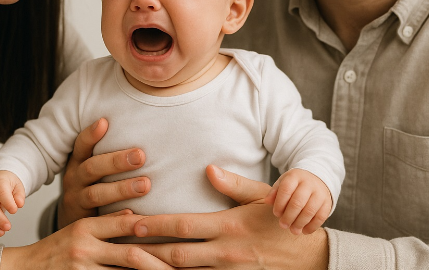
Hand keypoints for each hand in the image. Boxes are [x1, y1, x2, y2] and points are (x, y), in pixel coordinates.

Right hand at [1, 210, 172, 269]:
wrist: (22, 269)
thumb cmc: (56, 249)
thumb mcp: (79, 230)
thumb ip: (106, 224)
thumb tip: (137, 216)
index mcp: (86, 226)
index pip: (127, 224)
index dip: (154, 226)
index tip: (179, 229)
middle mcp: (84, 247)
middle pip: (131, 255)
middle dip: (159, 260)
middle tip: (184, 263)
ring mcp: (81, 269)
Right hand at [59, 117, 150, 227]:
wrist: (73, 229)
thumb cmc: (92, 187)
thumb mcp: (92, 170)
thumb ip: (107, 155)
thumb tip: (141, 131)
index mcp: (77, 163)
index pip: (81, 145)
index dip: (90, 134)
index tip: (104, 122)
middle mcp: (74, 179)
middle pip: (92, 168)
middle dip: (116, 161)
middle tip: (141, 156)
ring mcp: (76, 200)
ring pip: (96, 193)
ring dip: (121, 189)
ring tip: (145, 185)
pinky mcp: (82, 222)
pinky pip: (99, 219)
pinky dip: (115, 216)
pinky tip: (132, 213)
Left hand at [133, 165, 328, 269]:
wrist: (310, 258)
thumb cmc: (281, 222)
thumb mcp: (262, 197)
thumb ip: (233, 184)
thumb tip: (208, 168)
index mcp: (229, 227)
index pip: (184, 226)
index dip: (155, 225)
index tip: (132, 221)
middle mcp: (225, 253)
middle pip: (176, 255)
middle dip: (145, 251)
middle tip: (118, 245)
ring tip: (129, 264)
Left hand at [265, 168, 331, 234]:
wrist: (317, 179)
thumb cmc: (295, 184)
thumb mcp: (284, 182)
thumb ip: (275, 191)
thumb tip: (267, 201)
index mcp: (295, 176)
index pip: (286, 189)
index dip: (280, 203)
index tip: (276, 213)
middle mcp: (308, 183)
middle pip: (298, 202)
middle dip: (289, 216)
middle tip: (283, 225)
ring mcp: (319, 193)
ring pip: (310, 210)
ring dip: (300, 223)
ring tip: (293, 230)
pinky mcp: (327, 202)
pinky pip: (321, 216)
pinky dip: (312, 226)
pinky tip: (304, 231)